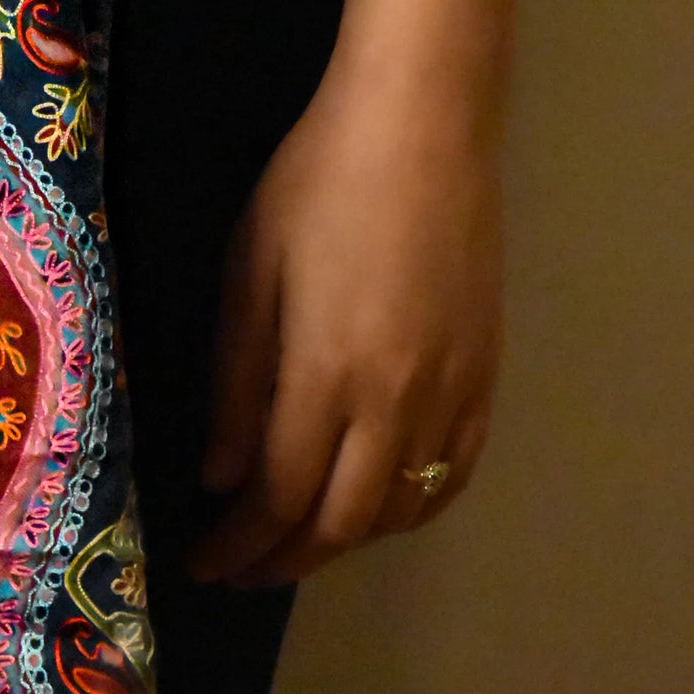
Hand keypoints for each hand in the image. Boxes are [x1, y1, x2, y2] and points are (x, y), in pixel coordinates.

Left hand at [187, 56, 503, 587]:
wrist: (423, 125)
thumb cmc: (317, 183)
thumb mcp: (249, 273)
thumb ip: (237, 384)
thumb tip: (224, 477)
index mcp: (329, 376)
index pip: (280, 498)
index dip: (241, 543)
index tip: (204, 561)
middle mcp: (399, 403)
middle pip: (342, 522)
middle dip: (285, 559)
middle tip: (242, 568)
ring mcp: (454, 392)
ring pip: (403, 509)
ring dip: (346, 539)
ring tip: (297, 540)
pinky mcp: (488, 374)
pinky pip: (455, 473)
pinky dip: (413, 508)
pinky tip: (380, 505)